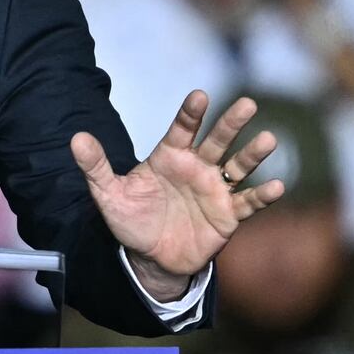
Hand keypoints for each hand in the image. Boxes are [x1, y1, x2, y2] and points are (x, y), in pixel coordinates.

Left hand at [71, 91, 283, 299]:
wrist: (150, 257)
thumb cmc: (132, 220)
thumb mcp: (108, 194)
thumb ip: (95, 167)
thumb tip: (76, 138)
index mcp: (169, 157)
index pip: (182, 130)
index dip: (191, 114)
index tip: (200, 95)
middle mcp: (196, 168)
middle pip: (217, 141)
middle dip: (231, 123)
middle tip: (248, 103)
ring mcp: (215, 190)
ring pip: (238, 167)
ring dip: (253, 154)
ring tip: (269, 139)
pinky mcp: (228, 215)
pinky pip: (247, 203)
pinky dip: (262, 196)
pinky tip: (277, 187)